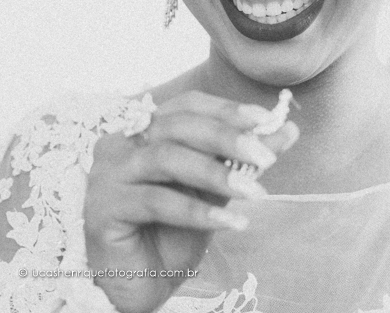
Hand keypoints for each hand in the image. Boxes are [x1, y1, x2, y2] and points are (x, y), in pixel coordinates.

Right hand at [84, 90, 298, 312]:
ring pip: (166, 158)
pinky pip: (156, 202)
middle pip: (176, 126)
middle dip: (225, 138)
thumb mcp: (213, 192)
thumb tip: (285, 130)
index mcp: (144, 131)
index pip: (186, 106)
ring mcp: (107, 174)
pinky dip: (197, 211)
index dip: (225, 110)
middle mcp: (120, 144)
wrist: (139, 284)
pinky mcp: (103, 207)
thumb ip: (240, 160)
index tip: (265, 120)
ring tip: (254, 192)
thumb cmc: (170, 233)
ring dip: (215, 173)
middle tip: (265, 157)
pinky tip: (231, 221)